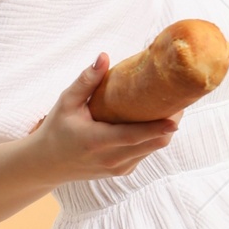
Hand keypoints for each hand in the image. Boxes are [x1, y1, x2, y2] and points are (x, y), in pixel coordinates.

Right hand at [26, 56, 180, 184]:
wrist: (47, 164)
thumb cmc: (56, 129)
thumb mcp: (66, 103)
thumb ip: (86, 81)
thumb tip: (104, 56)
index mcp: (97, 141)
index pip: (134, 136)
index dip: (158, 128)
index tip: (177, 116)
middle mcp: (111, 159)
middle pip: (152, 143)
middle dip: (170, 123)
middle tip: (181, 99)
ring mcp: (118, 168)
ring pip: (153, 149)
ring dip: (165, 131)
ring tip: (174, 106)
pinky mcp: (122, 171)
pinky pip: (145, 154)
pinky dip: (154, 138)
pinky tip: (158, 121)